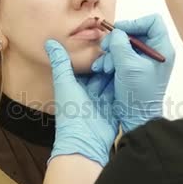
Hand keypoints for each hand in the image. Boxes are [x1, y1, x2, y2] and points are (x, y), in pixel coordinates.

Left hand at [44, 40, 117, 166]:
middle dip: (109, 63)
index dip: (95, 55)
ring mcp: (104, 100)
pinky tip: (133, 72)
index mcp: (76, 85)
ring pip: (113, 80)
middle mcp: (90, 92)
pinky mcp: (115, 108)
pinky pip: (122, 92)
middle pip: (102, 72)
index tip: (105, 43)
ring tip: (127, 58)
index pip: (88, 66)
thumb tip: (49, 42)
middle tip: (120, 50)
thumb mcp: (65, 84)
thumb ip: (61, 63)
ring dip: (118, 71)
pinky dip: (126, 84)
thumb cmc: (71, 114)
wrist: (86, 141)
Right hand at [92, 14, 174, 132]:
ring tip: (103, 68)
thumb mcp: (128, 65)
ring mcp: (142, 62)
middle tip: (106, 49)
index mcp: (162, 49)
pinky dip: (109, 63)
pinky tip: (101, 71)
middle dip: (116, 42)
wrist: (136, 118)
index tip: (119, 31)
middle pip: (133, 33)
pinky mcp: (131, 70)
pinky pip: (118, 58)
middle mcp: (153, 53)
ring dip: (110, 55)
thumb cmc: (138, 93)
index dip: (135, 22)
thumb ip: (120, 44)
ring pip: (122, 46)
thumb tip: (115, 33)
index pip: (152, 22)